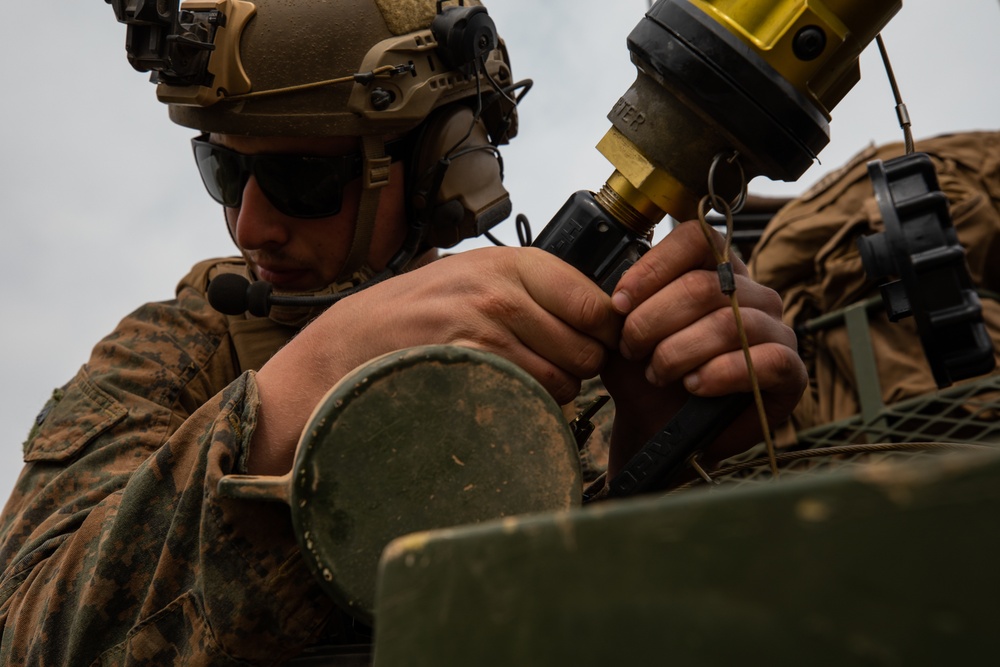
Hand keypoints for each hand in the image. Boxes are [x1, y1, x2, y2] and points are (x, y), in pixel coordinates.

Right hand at [250, 246, 620, 473]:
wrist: (349, 344)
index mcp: (511, 263)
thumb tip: (600, 314)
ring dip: (552, 390)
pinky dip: (526, 405)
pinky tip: (500, 393)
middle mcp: (501, 293)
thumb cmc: (415, 312)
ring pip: (564, 381)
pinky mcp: (468, 372)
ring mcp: (483, 335)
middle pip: (588, 349)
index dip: (604, 332)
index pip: (596, 303)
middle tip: (549, 365)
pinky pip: (530, 400)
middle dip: (578, 365)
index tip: (594, 343)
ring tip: (517, 379)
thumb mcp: (473, 277)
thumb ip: (531, 289)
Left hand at [601, 220, 805, 477]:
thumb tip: (616, 287)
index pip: (695, 238)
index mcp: (715, 269)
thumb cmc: (645, 373)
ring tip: (657, 374)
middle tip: (631, 350)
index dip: (653, 268)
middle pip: (704, 286)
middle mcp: (753, 292)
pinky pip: (766, 361)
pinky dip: (721, 374)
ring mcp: (777, 329)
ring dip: (678, 351)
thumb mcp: (624, 332)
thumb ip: (624, 303)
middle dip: (654, 320)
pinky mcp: (792, 372)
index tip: (618, 304)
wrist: (658, 426)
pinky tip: (694, 386)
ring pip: (727, 324)